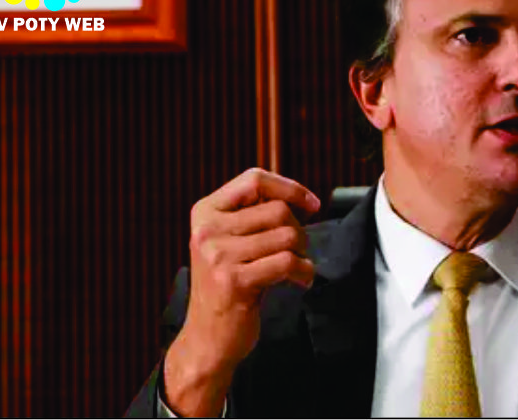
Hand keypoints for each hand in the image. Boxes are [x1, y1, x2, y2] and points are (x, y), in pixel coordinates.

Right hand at [163, 168, 320, 416]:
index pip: (254, 179)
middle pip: (277, 210)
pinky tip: (299, 281)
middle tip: (296, 252)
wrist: (208, 339)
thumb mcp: (229, 242)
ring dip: (302, 253)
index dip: (289, 188)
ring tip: (295, 268)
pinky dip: (303, 272)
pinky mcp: (234, 281)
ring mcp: (218, 255)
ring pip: (286, 235)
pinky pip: (287, 262)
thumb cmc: (228, 287)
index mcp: (205, 212)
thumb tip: (298, 197)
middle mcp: (207, 230)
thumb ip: (252, 216)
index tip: (312, 205)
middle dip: (299, 230)